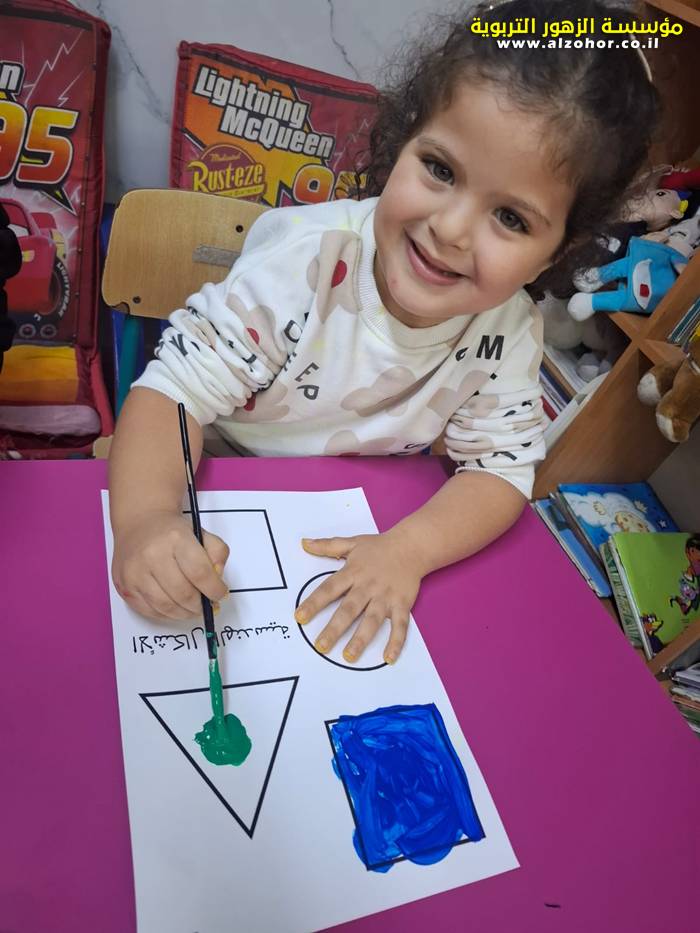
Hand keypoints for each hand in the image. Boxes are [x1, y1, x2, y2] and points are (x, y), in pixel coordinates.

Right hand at [112, 510, 229, 621]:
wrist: (140, 522)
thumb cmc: (172, 532)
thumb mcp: (202, 533)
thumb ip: (218, 554)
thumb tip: (217, 581)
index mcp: (175, 538)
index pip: (200, 573)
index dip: (214, 590)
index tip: (221, 594)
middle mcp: (152, 555)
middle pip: (183, 594)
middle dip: (200, 605)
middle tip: (207, 605)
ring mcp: (135, 572)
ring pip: (166, 607)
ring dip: (185, 613)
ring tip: (193, 608)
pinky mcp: (124, 586)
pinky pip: (149, 611)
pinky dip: (167, 615)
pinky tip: (175, 607)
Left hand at [294, 531, 422, 663]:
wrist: (412, 545)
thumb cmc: (379, 546)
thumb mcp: (352, 542)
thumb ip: (327, 546)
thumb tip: (304, 543)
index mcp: (353, 572)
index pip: (329, 589)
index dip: (314, 603)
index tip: (299, 617)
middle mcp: (368, 586)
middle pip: (349, 609)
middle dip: (334, 628)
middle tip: (321, 646)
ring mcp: (386, 597)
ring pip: (372, 620)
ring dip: (361, 639)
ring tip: (349, 656)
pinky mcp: (402, 604)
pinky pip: (400, 625)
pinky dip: (396, 642)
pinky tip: (388, 658)